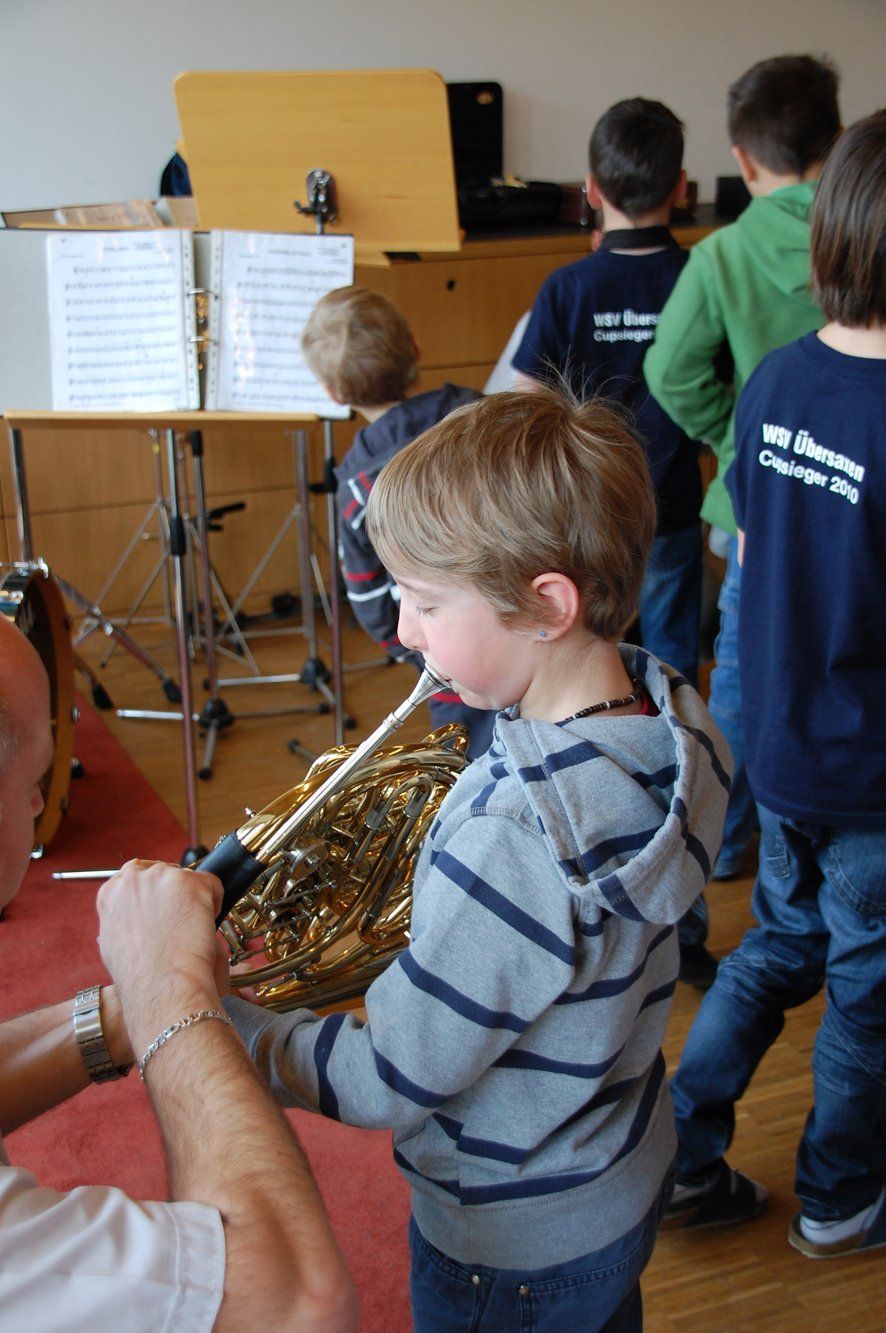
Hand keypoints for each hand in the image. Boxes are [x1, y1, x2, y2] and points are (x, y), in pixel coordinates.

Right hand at [98, 859, 223, 1016]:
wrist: (162, 986)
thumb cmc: (140, 976)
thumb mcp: (113, 944)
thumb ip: (120, 920)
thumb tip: (131, 918)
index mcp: (111, 892)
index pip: (138, 875)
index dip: (157, 894)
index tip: (165, 911)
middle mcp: (134, 878)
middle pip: (166, 873)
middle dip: (177, 895)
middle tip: (181, 926)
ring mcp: (162, 877)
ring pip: (189, 879)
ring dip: (195, 900)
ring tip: (189, 931)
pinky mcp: (191, 882)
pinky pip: (213, 884)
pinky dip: (215, 903)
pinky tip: (204, 928)